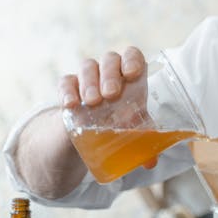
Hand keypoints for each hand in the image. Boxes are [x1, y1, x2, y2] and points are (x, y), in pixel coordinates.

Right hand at [58, 46, 157, 168]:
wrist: (89, 127)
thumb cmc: (119, 119)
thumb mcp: (131, 127)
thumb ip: (143, 139)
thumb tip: (151, 162)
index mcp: (130, 76)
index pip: (132, 55)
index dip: (132, 59)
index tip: (132, 74)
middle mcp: (110, 71)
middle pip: (110, 59)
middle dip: (110, 74)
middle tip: (111, 94)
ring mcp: (88, 78)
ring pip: (88, 67)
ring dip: (90, 82)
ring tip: (93, 102)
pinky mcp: (69, 88)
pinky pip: (66, 81)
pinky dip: (68, 91)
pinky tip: (71, 104)